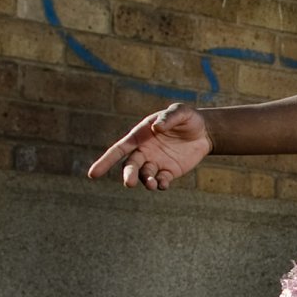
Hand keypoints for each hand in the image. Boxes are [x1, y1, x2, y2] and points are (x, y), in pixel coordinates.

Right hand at [87, 103, 211, 189]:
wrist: (204, 131)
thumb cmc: (187, 118)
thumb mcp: (180, 112)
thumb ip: (168, 118)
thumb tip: (156, 128)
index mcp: (139, 136)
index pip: (118, 150)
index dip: (105, 161)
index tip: (93, 174)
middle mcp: (144, 151)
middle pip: (130, 166)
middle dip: (128, 175)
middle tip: (128, 183)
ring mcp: (156, 163)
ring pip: (143, 175)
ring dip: (145, 181)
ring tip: (151, 184)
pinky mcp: (169, 172)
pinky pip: (160, 181)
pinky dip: (159, 184)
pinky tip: (162, 184)